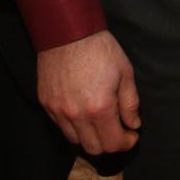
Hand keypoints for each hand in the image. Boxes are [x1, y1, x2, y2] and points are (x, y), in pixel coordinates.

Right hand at [37, 29, 140, 154]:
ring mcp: (58, 110)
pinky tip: (82, 112)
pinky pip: (60, 126)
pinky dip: (73, 126)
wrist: (67, 31)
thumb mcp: (125, 73)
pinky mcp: (46, 103)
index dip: (126, 143)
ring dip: (90, 136)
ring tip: (99, 121)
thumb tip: (133, 124)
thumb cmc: (99, 49)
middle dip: (109, 143)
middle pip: (93, 148)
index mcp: (100, 108)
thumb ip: (130, 103)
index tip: (131, 134)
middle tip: (118, 130)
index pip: (112, 143)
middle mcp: (76, 114)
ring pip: (75, 140)